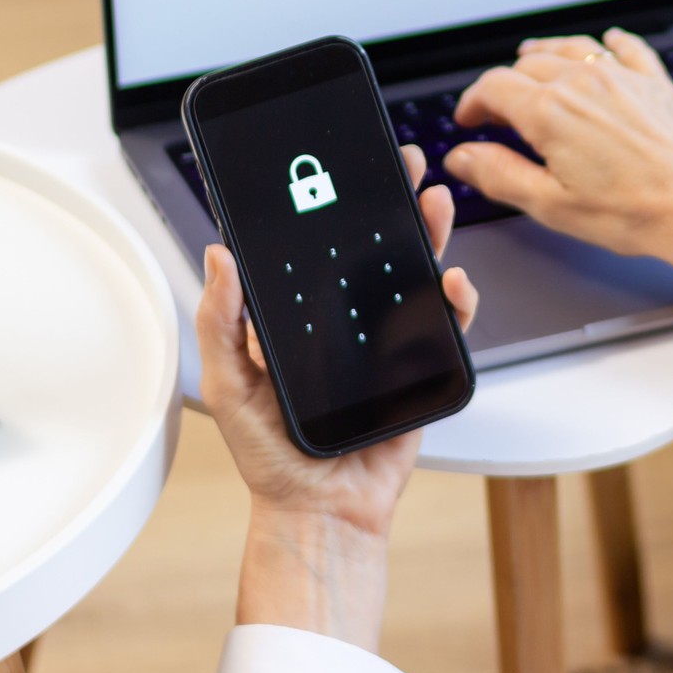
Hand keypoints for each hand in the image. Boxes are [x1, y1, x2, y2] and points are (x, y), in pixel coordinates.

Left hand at [195, 144, 477, 648]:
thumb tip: (218, 255)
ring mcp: (385, 338)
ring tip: (433, 202)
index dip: (328, 202)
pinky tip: (450, 282)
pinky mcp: (418, 365)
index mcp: (297, 314)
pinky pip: (444, 324)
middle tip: (401, 161)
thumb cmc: (268, 455)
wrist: (319, 511)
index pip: (314, 245)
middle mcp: (343, 317)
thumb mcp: (226, 384)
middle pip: (372, 245)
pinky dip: (454, 300)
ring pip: (413, 272)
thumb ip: (221, 322)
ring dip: (429, 233)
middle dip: (390, 200)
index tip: (335, 161)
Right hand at [446, 28, 672, 320]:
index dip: (472, 101)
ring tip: (530, 57)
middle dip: (504, 84)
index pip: (494, 87)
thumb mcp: (551, 204)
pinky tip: (608, 41)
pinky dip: (610, 42)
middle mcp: (584, 82)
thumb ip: (499, 174)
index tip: (468, 118)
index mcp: (551, 111)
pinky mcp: (656, 83)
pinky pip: (627, 48)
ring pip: (571, 48)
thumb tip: (463, 157)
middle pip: (528, 65)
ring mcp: (623, 77)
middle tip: (496, 108)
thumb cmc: (634, 212)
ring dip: (544, 53)